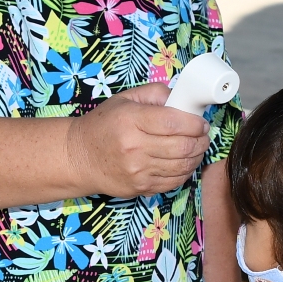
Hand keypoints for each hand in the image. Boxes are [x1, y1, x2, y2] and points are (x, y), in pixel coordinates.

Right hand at [66, 85, 208, 197]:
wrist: (79, 157)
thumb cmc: (103, 125)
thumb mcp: (124, 99)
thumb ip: (155, 93)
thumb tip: (182, 98)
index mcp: (131, 120)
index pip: (174, 122)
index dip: (195, 123)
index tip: (201, 123)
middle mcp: (135, 147)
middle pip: (183, 146)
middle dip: (201, 140)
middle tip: (203, 135)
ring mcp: (138, 171)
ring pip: (182, 166)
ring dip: (197, 156)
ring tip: (197, 148)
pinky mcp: (141, 188)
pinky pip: (174, 182)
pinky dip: (185, 172)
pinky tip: (184, 162)